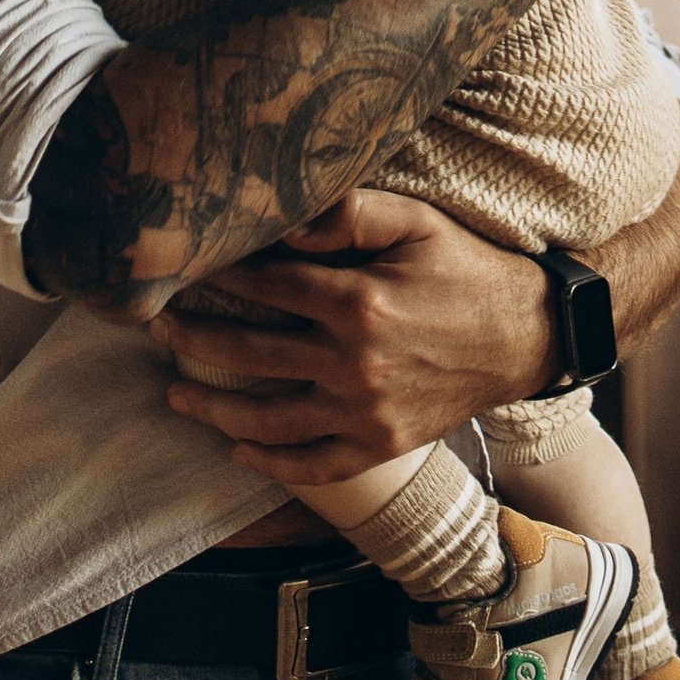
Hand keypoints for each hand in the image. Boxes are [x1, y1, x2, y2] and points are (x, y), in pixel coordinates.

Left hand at [156, 188, 554, 484]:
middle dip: (193, 339)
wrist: (524, 337)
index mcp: (359, 302)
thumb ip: (350, 213)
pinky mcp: (380, 446)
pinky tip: (237, 449)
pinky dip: (270, 463)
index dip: (220, 277)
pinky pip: (313, 466)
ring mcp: (366, 413)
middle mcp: (355, 363)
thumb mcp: (417, 222)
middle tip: (155, 328)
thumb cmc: (465, 270)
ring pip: (268, 420)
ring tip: (175, 392)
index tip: (183, 270)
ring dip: (213, 407)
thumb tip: (285, 219)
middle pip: (251, 355)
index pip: (266, 287)